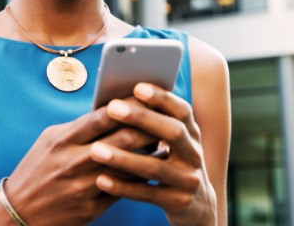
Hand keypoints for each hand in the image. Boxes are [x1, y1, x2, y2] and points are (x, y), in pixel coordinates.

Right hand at [1, 105, 157, 225]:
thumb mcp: (50, 140)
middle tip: (164, 117)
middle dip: (148, 126)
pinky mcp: (92, 208)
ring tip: (164, 140)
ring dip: (150, 152)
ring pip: (129, 166)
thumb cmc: (37, 169)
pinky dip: (141, 177)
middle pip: (123, 139)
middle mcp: (75, 162)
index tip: (147, 96)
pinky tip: (153, 167)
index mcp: (63, 140)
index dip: (129, 106)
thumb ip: (80, 126)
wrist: (18, 213)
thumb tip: (112, 111)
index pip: (103, 117)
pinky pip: (124, 190)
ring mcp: (84, 187)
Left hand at [89, 83, 217, 225]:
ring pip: (155, 167)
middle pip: (173, 132)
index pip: (182, 111)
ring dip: (123, 158)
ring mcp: (188, 180)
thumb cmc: (173, 164)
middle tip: (112, 108)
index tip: (138, 87)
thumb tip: (119, 99)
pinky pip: (146, 194)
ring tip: (95, 150)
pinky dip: (123, 186)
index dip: (162, 98)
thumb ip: (155, 124)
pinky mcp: (178, 203)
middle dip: (142, 118)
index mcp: (192, 134)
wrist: (197, 206)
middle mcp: (194, 154)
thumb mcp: (173, 143)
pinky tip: (101, 180)